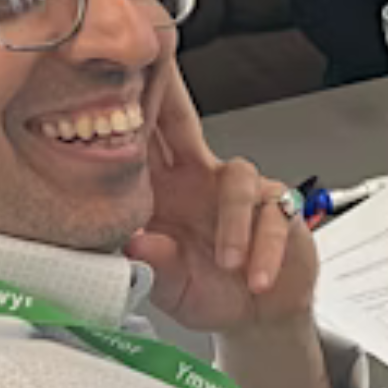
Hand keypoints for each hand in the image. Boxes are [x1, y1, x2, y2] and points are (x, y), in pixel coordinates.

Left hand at [122, 57, 317, 336]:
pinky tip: (255, 275)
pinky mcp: (278, 208)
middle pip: (182, 126)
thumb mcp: (169, 288)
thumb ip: (155, 266)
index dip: (127, 114)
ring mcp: (240, 193)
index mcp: (163, 194)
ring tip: (229, 262)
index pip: (141, 146)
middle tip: (160, 70)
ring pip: (238, 178)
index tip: (108, 85)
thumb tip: (139, 242)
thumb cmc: (208, 292)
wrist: (258, 317)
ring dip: (233, 223)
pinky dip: (265, 248)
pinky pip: (273, 215)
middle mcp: (198, 182)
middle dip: (171, 97)